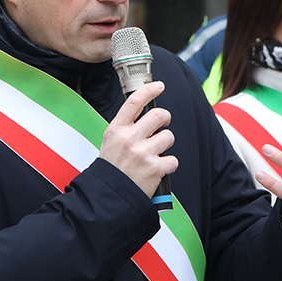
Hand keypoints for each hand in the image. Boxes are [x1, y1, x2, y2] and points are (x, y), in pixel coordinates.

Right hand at [99, 81, 178, 197]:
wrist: (109, 195)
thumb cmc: (112, 168)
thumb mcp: (110, 142)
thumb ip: (126, 128)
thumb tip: (146, 115)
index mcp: (116, 130)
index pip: (134, 102)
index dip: (149, 90)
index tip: (159, 85)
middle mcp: (129, 139)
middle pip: (158, 115)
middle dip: (165, 118)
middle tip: (163, 125)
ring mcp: (142, 153)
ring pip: (168, 137)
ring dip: (166, 145)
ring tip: (156, 154)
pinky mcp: (154, 168)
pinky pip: (172, 160)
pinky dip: (168, 166)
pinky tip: (158, 170)